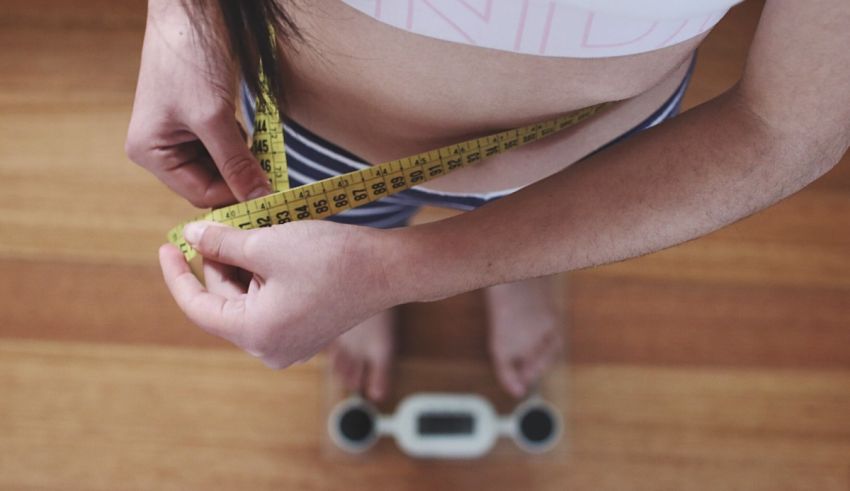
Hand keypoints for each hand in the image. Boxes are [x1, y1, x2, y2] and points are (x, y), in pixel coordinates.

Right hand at [126, 1, 270, 206]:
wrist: (192, 11)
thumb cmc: (191, 60)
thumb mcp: (214, 118)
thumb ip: (237, 163)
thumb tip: (260, 199)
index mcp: (151, 153)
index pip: (200, 193)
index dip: (235, 197)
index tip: (271, 199)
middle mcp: (160, 148)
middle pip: (210, 182)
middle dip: (240, 179)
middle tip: (274, 177)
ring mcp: (179, 134)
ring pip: (221, 166)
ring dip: (244, 162)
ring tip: (263, 149)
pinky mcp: (199, 119)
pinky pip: (225, 146)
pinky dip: (242, 145)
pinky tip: (251, 133)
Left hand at [158, 220, 403, 367]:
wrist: (389, 268)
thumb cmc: (332, 258)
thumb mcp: (267, 244)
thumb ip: (221, 242)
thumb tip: (191, 236)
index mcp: (255, 334)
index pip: (197, 306)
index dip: (177, 273)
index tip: (165, 246)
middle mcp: (269, 349)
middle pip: (223, 302)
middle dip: (218, 263)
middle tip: (218, 224)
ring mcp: (289, 344)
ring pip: (246, 301)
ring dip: (242, 266)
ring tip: (251, 230)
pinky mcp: (305, 331)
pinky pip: (268, 304)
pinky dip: (262, 277)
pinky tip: (270, 247)